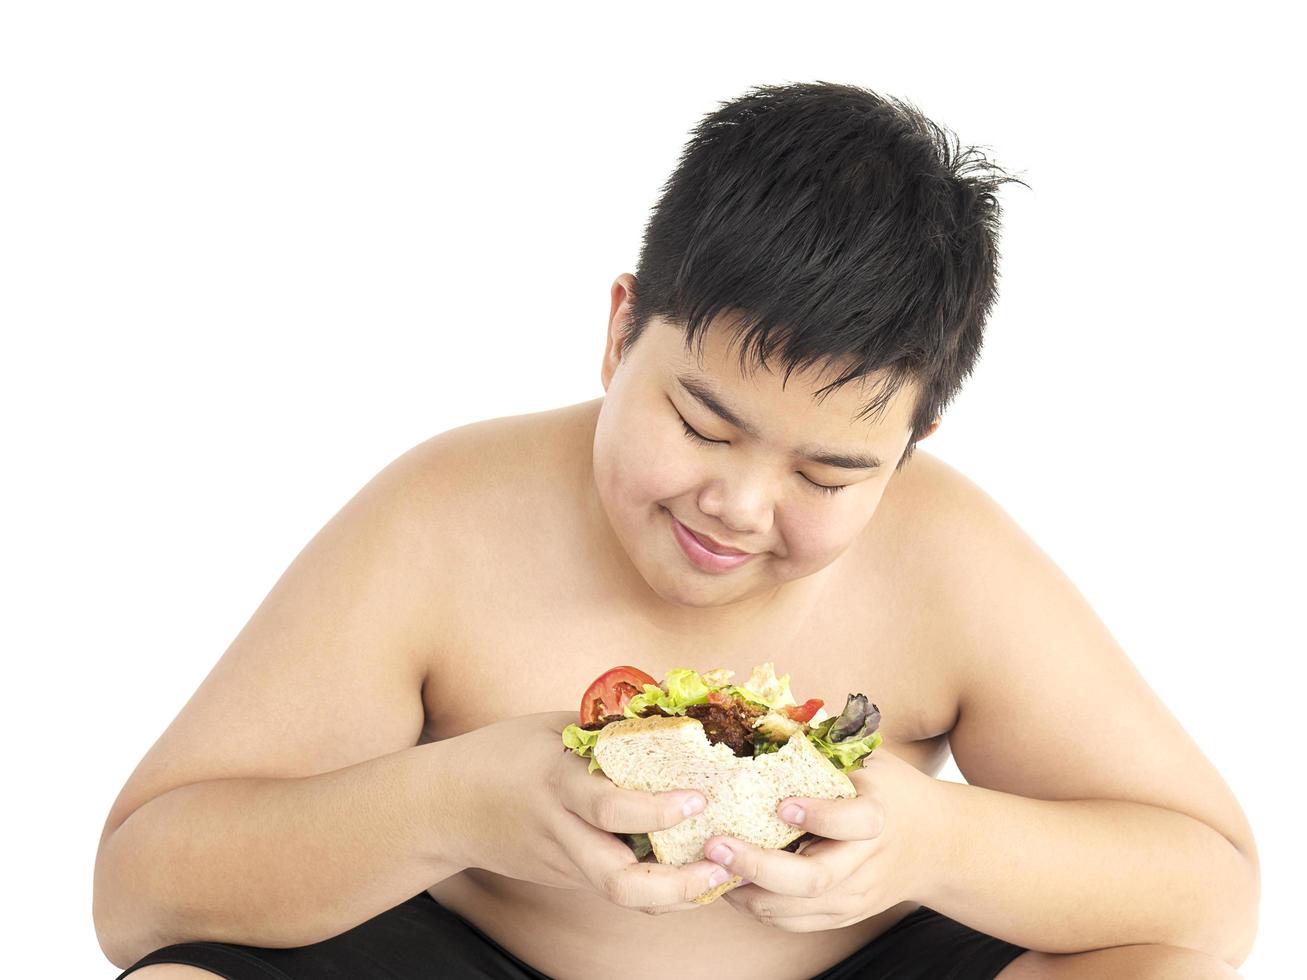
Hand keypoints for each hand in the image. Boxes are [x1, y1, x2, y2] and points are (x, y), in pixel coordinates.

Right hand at [447, 711, 732, 913]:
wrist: (442, 809)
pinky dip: (658, 887)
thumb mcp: (548, 730)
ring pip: (623, 896)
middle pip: (620, 881)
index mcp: (555, 784)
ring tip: (719, 876)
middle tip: (721, 859)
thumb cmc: (498, 755)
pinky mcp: (566, 878)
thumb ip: (602, 732)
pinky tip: (693, 873)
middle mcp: (561, 832)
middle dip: (677, 881)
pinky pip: (617, 888)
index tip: (698, 797)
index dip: (657, 809)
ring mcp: (563, 863)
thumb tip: (668, 719)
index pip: (608, 808)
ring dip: (677, 894)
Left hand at [704, 749, 941, 931]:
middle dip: (759, 866)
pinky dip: (757, 908)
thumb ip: (830, 746)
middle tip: (717, 846)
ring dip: (747, 893)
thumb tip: (771, 715)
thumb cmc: (892, 792)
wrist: (938, 846)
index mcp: (879, 817)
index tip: (782, 804)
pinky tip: (729, 885)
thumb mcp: (872, 762)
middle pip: (814, 880)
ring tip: (709, 868)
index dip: (819, 816)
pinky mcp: (842, 915)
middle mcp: (867, 862)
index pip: (853, 823)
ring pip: (796, 909)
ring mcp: (855, 896)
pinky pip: (794, 922)